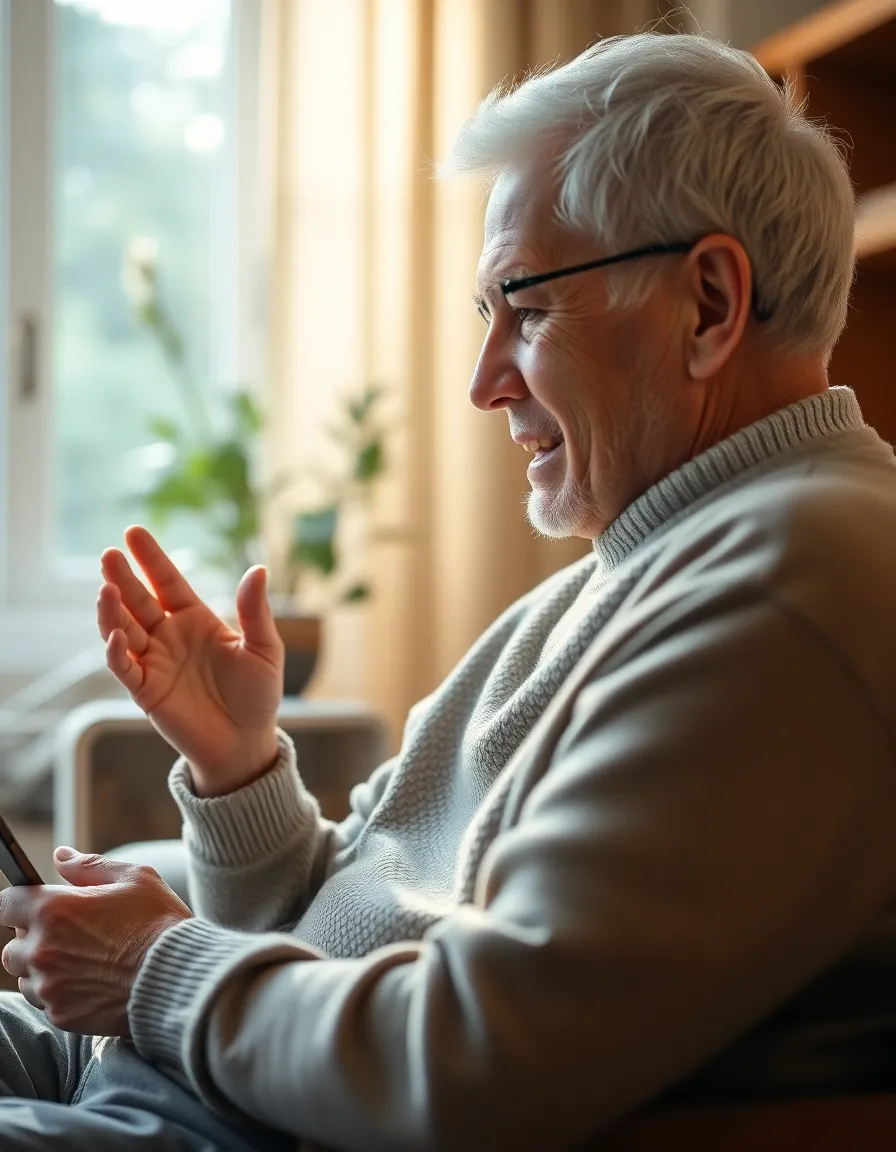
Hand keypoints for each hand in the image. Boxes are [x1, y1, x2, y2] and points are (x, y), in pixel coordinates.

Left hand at [0, 848, 190, 1036]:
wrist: (177, 977)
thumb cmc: (158, 922)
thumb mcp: (134, 878)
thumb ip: (89, 865)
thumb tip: (61, 856)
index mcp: (54, 910)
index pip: (5, 904)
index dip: (18, 903)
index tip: (32, 906)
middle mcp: (42, 949)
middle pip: (12, 946)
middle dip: (33, 939)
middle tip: (69, 934)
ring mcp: (49, 986)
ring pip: (25, 977)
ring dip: (43, 968)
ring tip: (80, 961)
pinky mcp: (61, 1014)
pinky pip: (46, 1002)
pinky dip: (59, 993)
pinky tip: (89, 982)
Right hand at [98, 525, 282, 795]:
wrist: (247, 742)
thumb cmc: (257, 694)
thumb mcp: (264, 649)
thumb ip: (255, 611)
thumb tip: (258, 569)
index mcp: (195, 619)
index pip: (167, 582)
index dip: (151, 558)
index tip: (133, 532)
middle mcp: (169, 636)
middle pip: (139, 600)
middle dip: (123, 578)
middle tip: (109, 554)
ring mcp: (154, 662)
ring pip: (124, 630)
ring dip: (112, 610)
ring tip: (106, 588)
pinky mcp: (146, 691)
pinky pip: (125, 668)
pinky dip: (117, 652)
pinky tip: (115, 634)